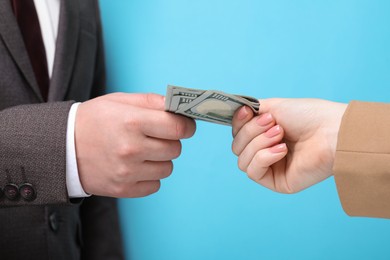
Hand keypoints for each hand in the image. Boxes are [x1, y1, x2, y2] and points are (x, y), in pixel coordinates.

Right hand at [75, 93, 195, 196]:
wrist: (62, 146)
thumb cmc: (95, 119)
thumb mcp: (120, 101)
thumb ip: (152, 102)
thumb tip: (180, 109)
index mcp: (132, 122)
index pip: (178, 128)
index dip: (187, 126)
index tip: (184, 125)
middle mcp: (131, 148)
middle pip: (175, 149)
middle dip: (170, 141)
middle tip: (155, 136)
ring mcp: (127, 172)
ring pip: (168, 168)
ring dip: (160, 159)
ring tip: (142, 152)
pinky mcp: (123, 189)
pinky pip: (155, 185)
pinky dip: (150, 176)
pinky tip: (135, 166)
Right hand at [232, 98, 346, 192]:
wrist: (331, 132)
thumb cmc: (308, 116)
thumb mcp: (273, 107)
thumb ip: (251, 111)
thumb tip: (234, 113)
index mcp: (264, 134)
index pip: (237, 133)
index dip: (238, 123)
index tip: (247, 112)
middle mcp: (265, 150)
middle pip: (237, 146)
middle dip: (252, 132)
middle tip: (276, 124)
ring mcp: (270, 167)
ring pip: (242, 159)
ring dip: (259, 143)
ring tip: (281, 136)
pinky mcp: (276, 182)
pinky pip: (253, 171)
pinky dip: (264, 157)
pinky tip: (282, 150)